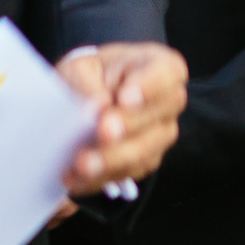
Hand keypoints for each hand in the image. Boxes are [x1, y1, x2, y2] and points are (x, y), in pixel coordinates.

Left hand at [57, 43, 185, 194]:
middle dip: (128, 126)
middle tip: (102, 131)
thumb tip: (98, 106)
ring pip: (145, 151)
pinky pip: (128, 173)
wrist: (88, 98)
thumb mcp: (80, 68)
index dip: (149, 87)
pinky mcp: (146, 160)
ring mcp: (161, 134)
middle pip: (159, 116)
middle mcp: (168, 102)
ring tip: (82, 163)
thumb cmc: (90, 76)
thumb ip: (87, 83)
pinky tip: (76, 177)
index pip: (167, 73)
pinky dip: (100, 177)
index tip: (124, 98)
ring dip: (113, 159)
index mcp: (159, 66)